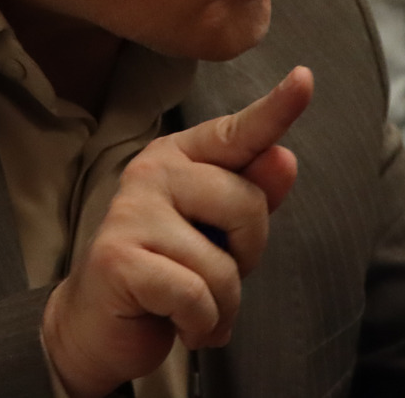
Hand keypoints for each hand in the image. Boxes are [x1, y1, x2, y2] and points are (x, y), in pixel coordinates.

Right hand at [43, 66, 313, 397]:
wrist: (98, 327)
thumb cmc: (168, 273)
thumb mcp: (219, 237)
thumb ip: (251, 197)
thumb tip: (284, 157)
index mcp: (179, 157)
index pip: (237, 133)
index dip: (276, 109)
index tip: (305, 78)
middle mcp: (152, 171)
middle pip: (247, 204)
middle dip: (246, 256)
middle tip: (209, 277)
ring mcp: (130, 211)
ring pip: (224, 264)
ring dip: (223, 307)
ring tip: (192, 310)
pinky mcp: (118, 257)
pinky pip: (196, 296)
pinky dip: (200, 326)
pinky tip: (178, 326)